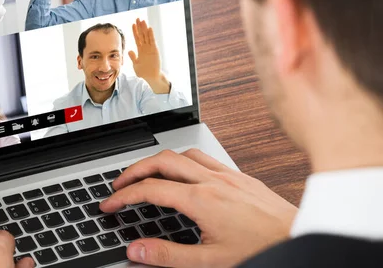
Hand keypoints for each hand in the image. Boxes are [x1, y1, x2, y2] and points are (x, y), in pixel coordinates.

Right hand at [100, 149, 297, 267]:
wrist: (300, 238)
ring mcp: (227, 175)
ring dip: (159, 161)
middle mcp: (212, 181)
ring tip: (146, 174)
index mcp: (201, 200)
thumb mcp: (209, 262)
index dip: (124, 195)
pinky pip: (204, 157)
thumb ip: (168, 255)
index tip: (110, 204)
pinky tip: (184, 172)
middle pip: (162, 161)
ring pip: (183, 153)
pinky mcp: (239, 176)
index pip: (150, 190)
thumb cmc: (261, 249)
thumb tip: (137, 250)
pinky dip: (184, 160)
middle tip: (120, 183)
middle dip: (134, 170)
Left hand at [128, 18, 168, 92]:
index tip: (133, 24)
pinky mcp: (154, 50)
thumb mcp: (136, 64)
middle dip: (140, 27)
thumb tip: (129, 50)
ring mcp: (150, 48)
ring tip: (143, 20)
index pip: (137, 38)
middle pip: (142, 34)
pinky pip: (152, 41)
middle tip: (138, 18)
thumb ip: (133, 57)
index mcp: (140, 50)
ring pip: (147, 36)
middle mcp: (145, 47)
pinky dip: (151, 34)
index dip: (135, 31)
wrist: (151, 77)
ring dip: (145, 28)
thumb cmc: (143, 72)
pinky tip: (149, 28)